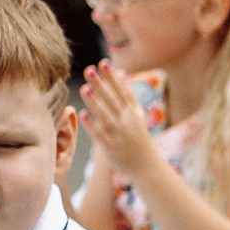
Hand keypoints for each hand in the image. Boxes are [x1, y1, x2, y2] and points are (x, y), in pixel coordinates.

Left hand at [79, 60, 156, 176]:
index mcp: (134, 112)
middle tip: (89, 70)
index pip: (123, 91)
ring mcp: (120, 134)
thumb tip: (120, 73)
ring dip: (95, 102)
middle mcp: (128, 121)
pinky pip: (100, 134)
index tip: (103, 63)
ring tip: (84, 88)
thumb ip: (126, 94)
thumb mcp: (137, 114)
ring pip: (106, 115)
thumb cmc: (138, 137)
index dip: (112, 77)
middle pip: (112, 99)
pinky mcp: (111, 146)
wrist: (146, 166)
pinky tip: (83, 114)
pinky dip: (92, 124)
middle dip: (101, 85)